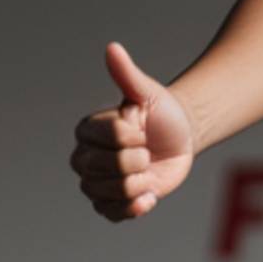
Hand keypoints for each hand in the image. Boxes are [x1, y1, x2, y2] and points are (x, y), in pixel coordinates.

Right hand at [69, 41, 195, 222]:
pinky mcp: (110, 203)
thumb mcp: (146, 92)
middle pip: (104, 169)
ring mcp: (95, 182)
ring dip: (138, 184)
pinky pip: (112, 213)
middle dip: (136, 161)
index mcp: (88, 130)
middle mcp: (84, 157)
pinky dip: (133, 207)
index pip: (107, 138)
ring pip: (109, 193)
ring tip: (147, 172)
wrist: (178, 139)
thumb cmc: (160, 112)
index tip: (143, 130)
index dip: (132, 137)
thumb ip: (127, 75)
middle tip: (147, 152)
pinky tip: (149, 195)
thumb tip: (113, 48)